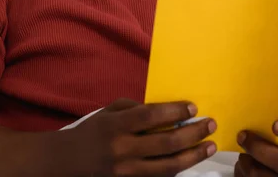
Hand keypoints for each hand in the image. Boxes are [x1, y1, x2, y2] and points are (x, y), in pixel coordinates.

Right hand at [70, 98, 217, 176]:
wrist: (67, 162)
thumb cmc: (92, 132)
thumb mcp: (109, 112)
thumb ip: (136, 109)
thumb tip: (167, 111)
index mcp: (116, 126)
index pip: (151, 116)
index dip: (175, 111)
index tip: (193, 108)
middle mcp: (122, 150)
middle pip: (166, 143)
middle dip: (193, 133)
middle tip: (210, 125)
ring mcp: (127, 172)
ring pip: (168, 166)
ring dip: (193, 156)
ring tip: (209, 146)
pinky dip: (177, 169)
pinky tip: (190, 160)